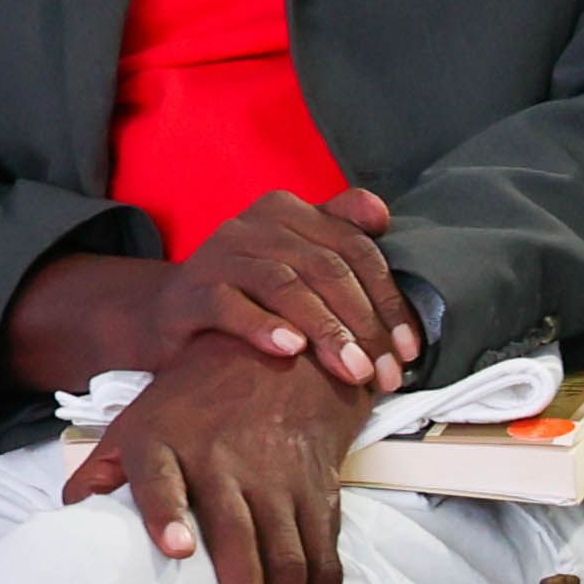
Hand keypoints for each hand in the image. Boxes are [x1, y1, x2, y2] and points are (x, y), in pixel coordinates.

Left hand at [66, 335, 366, 583]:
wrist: (285, 360)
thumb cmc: (194, 403)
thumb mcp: (137, 420)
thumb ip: (100, 471)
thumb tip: (68, 519)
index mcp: (168, 445)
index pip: (162, 479)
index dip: (168, 513)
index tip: (176, 551)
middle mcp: (229, 464)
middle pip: (241, 540)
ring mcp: (281, 483)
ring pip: (292, 559)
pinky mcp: (320, 496)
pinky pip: (326, 559)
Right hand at [151, 187, 416, 389]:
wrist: (174, 314)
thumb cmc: (254, 292)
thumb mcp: (300, 261)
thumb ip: (343, 235)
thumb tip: (382, 215)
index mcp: (290, 212)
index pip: (356, 250)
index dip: (389, 300)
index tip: (410, 349)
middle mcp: (255, 225)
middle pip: (326, 269)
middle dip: (364, 325)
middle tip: (385, 372)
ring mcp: (219, 254)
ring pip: (285, 285)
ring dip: (326, 330)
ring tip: (352, 370)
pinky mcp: (189, 291)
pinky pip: (229, 304)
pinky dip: (264, 326)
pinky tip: (292, 351)